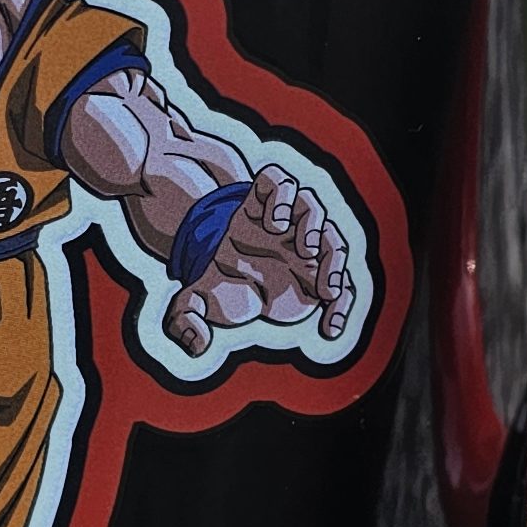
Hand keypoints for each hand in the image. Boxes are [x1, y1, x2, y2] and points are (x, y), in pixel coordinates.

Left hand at [163, 165, 354, 357]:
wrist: (238, 291)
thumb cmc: (217, 281)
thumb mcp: (193, 299)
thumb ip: (185, 318)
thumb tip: (195, 344)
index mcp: (257, 215)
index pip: (275, 182)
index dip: (278, 196)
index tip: (273, 224)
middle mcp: (288, 226)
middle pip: (310, 207)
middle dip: (311, 226)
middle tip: (305, 252)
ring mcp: (309, 248)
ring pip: (333, 241)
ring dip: (334, 263)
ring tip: (326, 293)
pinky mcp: (321, 276)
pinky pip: (341, 285)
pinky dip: (341, 305)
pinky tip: (330, 329)